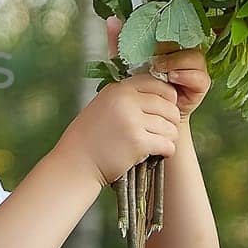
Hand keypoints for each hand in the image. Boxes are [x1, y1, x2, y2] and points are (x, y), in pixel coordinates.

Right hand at [58, 60, 180, 187]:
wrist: (76, 163)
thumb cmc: (90, 137)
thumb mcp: (103, 106)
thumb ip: (125, 98)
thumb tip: (158, 95)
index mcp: (118, 89)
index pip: (157, 83)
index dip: (167, 97)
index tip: (164, 110)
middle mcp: (125, 100)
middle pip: (168, 105)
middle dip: (171, 120)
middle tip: (164, 131)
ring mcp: (132, 121)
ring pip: (170, 126)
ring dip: (169, 137)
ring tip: (159, 143)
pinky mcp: (138, 142)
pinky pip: (168, 144)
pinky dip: (167, 150)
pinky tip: (159, 153)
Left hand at [107, 17, 212, 121]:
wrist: (150, 116)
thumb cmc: (140, 88)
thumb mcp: (126, 63)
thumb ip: (120, 43)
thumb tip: (112, 20)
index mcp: (169, 45)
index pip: (174, 29)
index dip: (166, 28)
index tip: (152, 34)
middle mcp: (184, 54)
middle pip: (188, 40)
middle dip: (171, 46)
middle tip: (153, 58)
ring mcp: (194, 69)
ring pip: (196, 56)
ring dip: (177, 61)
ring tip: (160, 69)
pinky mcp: (200, 85)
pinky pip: (201, 77)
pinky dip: (187, 76)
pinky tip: (172, 78)